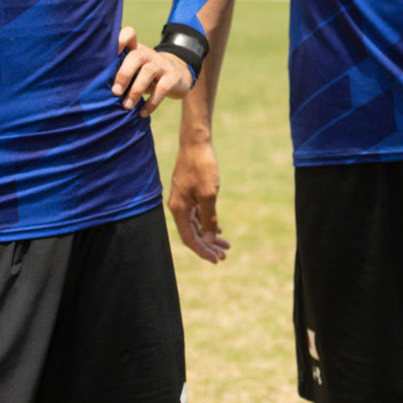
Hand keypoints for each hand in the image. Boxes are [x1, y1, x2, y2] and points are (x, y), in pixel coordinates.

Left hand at [111, 25, 193, 118]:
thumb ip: (117, 71)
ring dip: (135, 91)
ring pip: (148, 72)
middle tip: (115, 92)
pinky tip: (142, 113)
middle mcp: (148, 54)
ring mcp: (161, 65)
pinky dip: (151, 103)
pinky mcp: (172, 77)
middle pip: (136, 56)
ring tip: (127, 106)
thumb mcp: (132, 69)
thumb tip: (90, 90)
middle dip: (123, 74)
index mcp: (135, 49)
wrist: (178, 75)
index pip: (128, 34)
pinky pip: (162, 88)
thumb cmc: (143, 75)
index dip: (119, 40)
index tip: (110, 54)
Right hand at [168, 140, 230, 262]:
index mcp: (179, 209)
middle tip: (223, 256)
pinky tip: (218, 229)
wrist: (196, 143)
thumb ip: (208, 218)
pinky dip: (207, 223)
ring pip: (196, 225)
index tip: (217, 260)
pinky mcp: (188, 193)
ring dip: (209, 236)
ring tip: (225, 246)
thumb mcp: (209, 194)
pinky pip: (197, 215)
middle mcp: (178, 207)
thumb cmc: (202, 167)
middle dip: (207, 247)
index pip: (189, 238)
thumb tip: (208, 240)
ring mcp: (182, 200)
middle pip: (192, 234)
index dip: (202, 251)